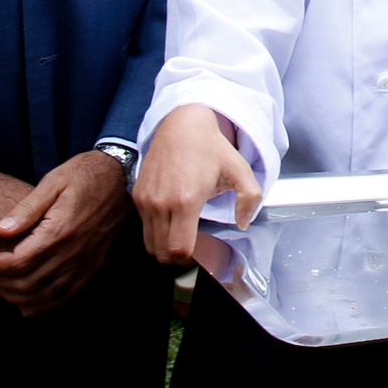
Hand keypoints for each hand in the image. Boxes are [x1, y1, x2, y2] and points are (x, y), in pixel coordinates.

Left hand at [0, 150, 132, 316]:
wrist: (123, 176)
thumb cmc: (85, 175)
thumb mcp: (53, 181)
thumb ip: (26, 208)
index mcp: (59, 231)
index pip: (17, 262)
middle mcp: (73, 253)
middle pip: (28, 283)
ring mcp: (86, 263)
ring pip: (46, 295)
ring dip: (17, 297)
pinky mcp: (94, 266)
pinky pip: (66, 295)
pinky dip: (44, 305)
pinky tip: (28, 304)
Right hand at [133, 106, 260, 265]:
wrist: (182, 125)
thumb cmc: (211, 148)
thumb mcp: (239, 169)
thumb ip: (249, 198)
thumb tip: (244, 222)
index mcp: (186, 201)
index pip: (179, 250)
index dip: (190, 261)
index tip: (200, 257)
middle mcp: (161, 203)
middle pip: (162, 253)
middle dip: (177, 259)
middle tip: (192, 251)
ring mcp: (146, 199)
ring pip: (150, 243)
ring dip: (164, 247)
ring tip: (181, 238)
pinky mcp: (138, 195)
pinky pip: (143, 226)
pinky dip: (155, 232)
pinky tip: (172, 221)